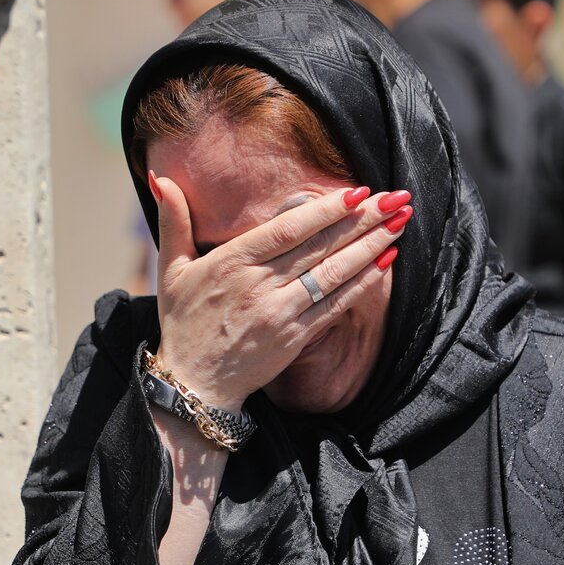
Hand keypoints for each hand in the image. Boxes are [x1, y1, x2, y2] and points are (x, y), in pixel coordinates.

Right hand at [151, 174, 410, 411]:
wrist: (191, 386)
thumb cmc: (184, 325)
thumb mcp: (171, 270)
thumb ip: (173, 222)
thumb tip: (163, 178)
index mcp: (231, 262)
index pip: (288, 228)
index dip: (326, 209)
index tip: (357, 190)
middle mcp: (258, 284)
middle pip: (319, 245)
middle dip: (362, 219)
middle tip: (394, 198)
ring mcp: (279, 313)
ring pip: (333, 273)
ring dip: (371, 246)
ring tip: (400, 224)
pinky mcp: (294, 338)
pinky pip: (335, 306)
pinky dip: (362, 284)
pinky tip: (384, 263)